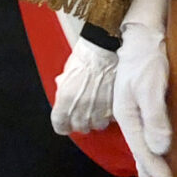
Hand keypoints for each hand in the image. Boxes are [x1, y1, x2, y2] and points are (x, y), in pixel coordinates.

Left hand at [49, 18, 117, 134]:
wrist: (105, 48)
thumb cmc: (86, 56)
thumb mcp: (66, 74)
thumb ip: (64, 91)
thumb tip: (64, 98)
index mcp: (65, 101)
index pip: (60, 126)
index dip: (63, 125)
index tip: (66, 123)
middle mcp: (81, 108)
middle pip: (80, 128)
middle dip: (81, 122)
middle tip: (84, 112)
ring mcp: (100, 108)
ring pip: (98, 125)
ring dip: (98, 119)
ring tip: (99, 109)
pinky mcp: (115, 105)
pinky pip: (112, 117)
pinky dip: (111, 114)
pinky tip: (109, 104)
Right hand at [112, 0, 176, 176]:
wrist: (143, 34)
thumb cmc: (146, 60)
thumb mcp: (151, 87)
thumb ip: (156, 118)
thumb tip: (161, 148)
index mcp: (129, 117)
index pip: (145, 151)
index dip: (156, 171)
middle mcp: (131, 117)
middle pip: (141, 151)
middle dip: (149, 174)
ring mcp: (137, 111)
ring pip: (144, 143)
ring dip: (151, 163)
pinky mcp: (145, 103)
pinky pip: (151, 131)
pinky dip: (156, 146)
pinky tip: (161, 151)